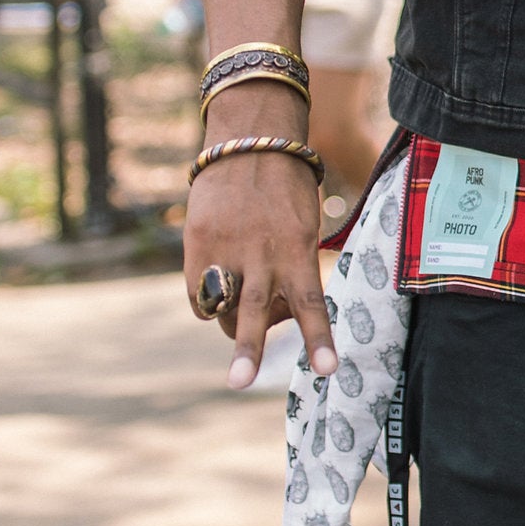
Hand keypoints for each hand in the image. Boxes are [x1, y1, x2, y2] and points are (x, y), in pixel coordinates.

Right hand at [183, 149, 335, 388]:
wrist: (251, 142)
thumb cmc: (285, 195)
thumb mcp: (301, 230)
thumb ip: (289, 272)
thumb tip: (268, 319)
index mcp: (297, 249)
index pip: (310, 302)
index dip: (319, 338)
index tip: (327, 369)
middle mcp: (261, 252)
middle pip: (254, 311)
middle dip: (247, 350)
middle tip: (239, 383)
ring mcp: (225, 248)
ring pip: (221, 308)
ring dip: (230, 335)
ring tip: (239, 366)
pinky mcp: (197, 243)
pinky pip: (199, 295)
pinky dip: (209, 303)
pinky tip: (222, 293)